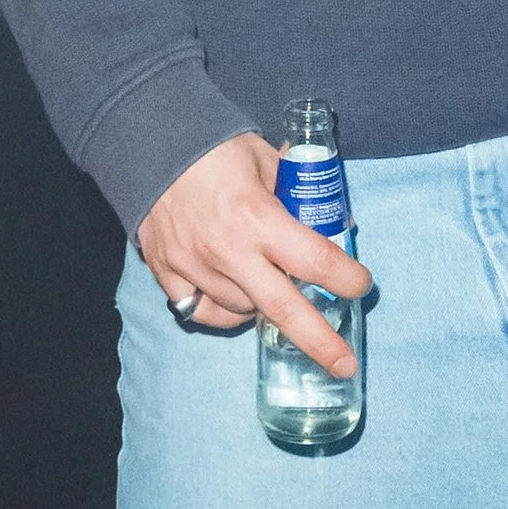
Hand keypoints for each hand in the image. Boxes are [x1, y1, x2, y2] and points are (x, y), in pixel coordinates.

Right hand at [137, 134, 369, 375]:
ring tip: (272, 286)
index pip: (316, 261)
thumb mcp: (263, 158)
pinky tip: (234, 297)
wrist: (147, 142)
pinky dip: (223, 312)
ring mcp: (195, 268)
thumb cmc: (212, 147)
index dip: (347, 278)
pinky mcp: (167, 274)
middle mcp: (229, 251)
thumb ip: (293, 189)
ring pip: (243, 311)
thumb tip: (327, 213)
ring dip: (266, 307)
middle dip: (321, 342)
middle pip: (284, 310)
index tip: (360, 284)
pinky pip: (201, 313)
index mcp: (258, 217)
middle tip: (345, 365)